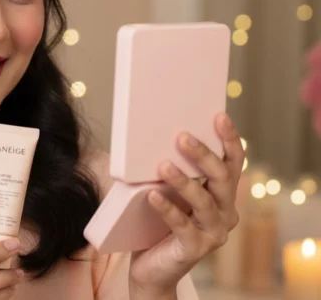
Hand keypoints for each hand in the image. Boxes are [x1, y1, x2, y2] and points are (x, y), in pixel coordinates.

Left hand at [128, 113, 244, 295]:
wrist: (151, 266)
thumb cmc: (157, 221)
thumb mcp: (165, 190)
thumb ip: (169, 168)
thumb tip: (153, 134)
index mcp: (222, 194)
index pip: (232, 163)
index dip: (228, 139)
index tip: (219, 116)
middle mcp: (225, 212)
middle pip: (221, 178)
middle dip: (203, 155)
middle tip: (181, 136)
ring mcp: (213, 233)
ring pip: (204, 202)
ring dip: (184, 181)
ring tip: (162, 165)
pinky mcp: (195, 249)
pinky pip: (182, 226)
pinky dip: (167, 209)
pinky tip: (151, 196)